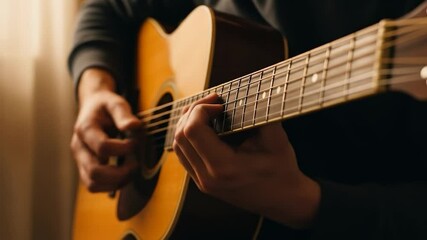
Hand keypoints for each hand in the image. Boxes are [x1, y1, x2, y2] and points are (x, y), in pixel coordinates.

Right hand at [70, 68, 139, 191]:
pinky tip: (125, 174)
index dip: (124, 148)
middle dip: (120, 172)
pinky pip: (94, 186)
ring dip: (116, 182)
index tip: (137, 142)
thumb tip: (134, 126)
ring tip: (132, 170)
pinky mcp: (84, 168)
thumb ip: (123, 114)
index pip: (103, 147)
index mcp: (85, 129)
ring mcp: (80, 160)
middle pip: (95, 172)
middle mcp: (78, 147)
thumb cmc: (105, 105)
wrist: (92, 107)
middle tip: (136, 163)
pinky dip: (111, 185)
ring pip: (92, 184)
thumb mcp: (115, 103)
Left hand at [173, 93, 319, 228]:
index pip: (193, 130)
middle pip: (180, 136)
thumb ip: (259, 112)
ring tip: (205, 110)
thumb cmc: (282, 170)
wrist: (285, 201)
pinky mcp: (203, 183)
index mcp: (224, 167)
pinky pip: (184, 156)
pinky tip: (205, 126)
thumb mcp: (276, 139)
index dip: (201, 109)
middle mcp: (208, 178)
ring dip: (187, 123)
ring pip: (178, 146)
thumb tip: (245, 91)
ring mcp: (203, 182)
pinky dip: (188, 137)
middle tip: (212, 101)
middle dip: (193, 112)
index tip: (220, 103)